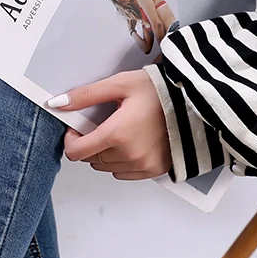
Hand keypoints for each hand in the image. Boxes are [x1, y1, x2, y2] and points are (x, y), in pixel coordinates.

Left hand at [48, 70, 171, 180]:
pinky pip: (123, 173)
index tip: (77, 130)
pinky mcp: (153, 171)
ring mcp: (142, 165)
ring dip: (106, 153)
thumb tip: (58, 103)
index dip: (71, 141)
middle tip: (105, 124)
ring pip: (106, 167)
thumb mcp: (121, 84)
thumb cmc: (161, 89)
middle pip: (90, 159)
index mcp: (117, 134)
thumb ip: (87, 95)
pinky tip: (134, 142)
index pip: (76, 152)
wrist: (198, 100)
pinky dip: (121, 161)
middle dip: (91, 143)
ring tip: (123, 131)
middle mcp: (128, 154)